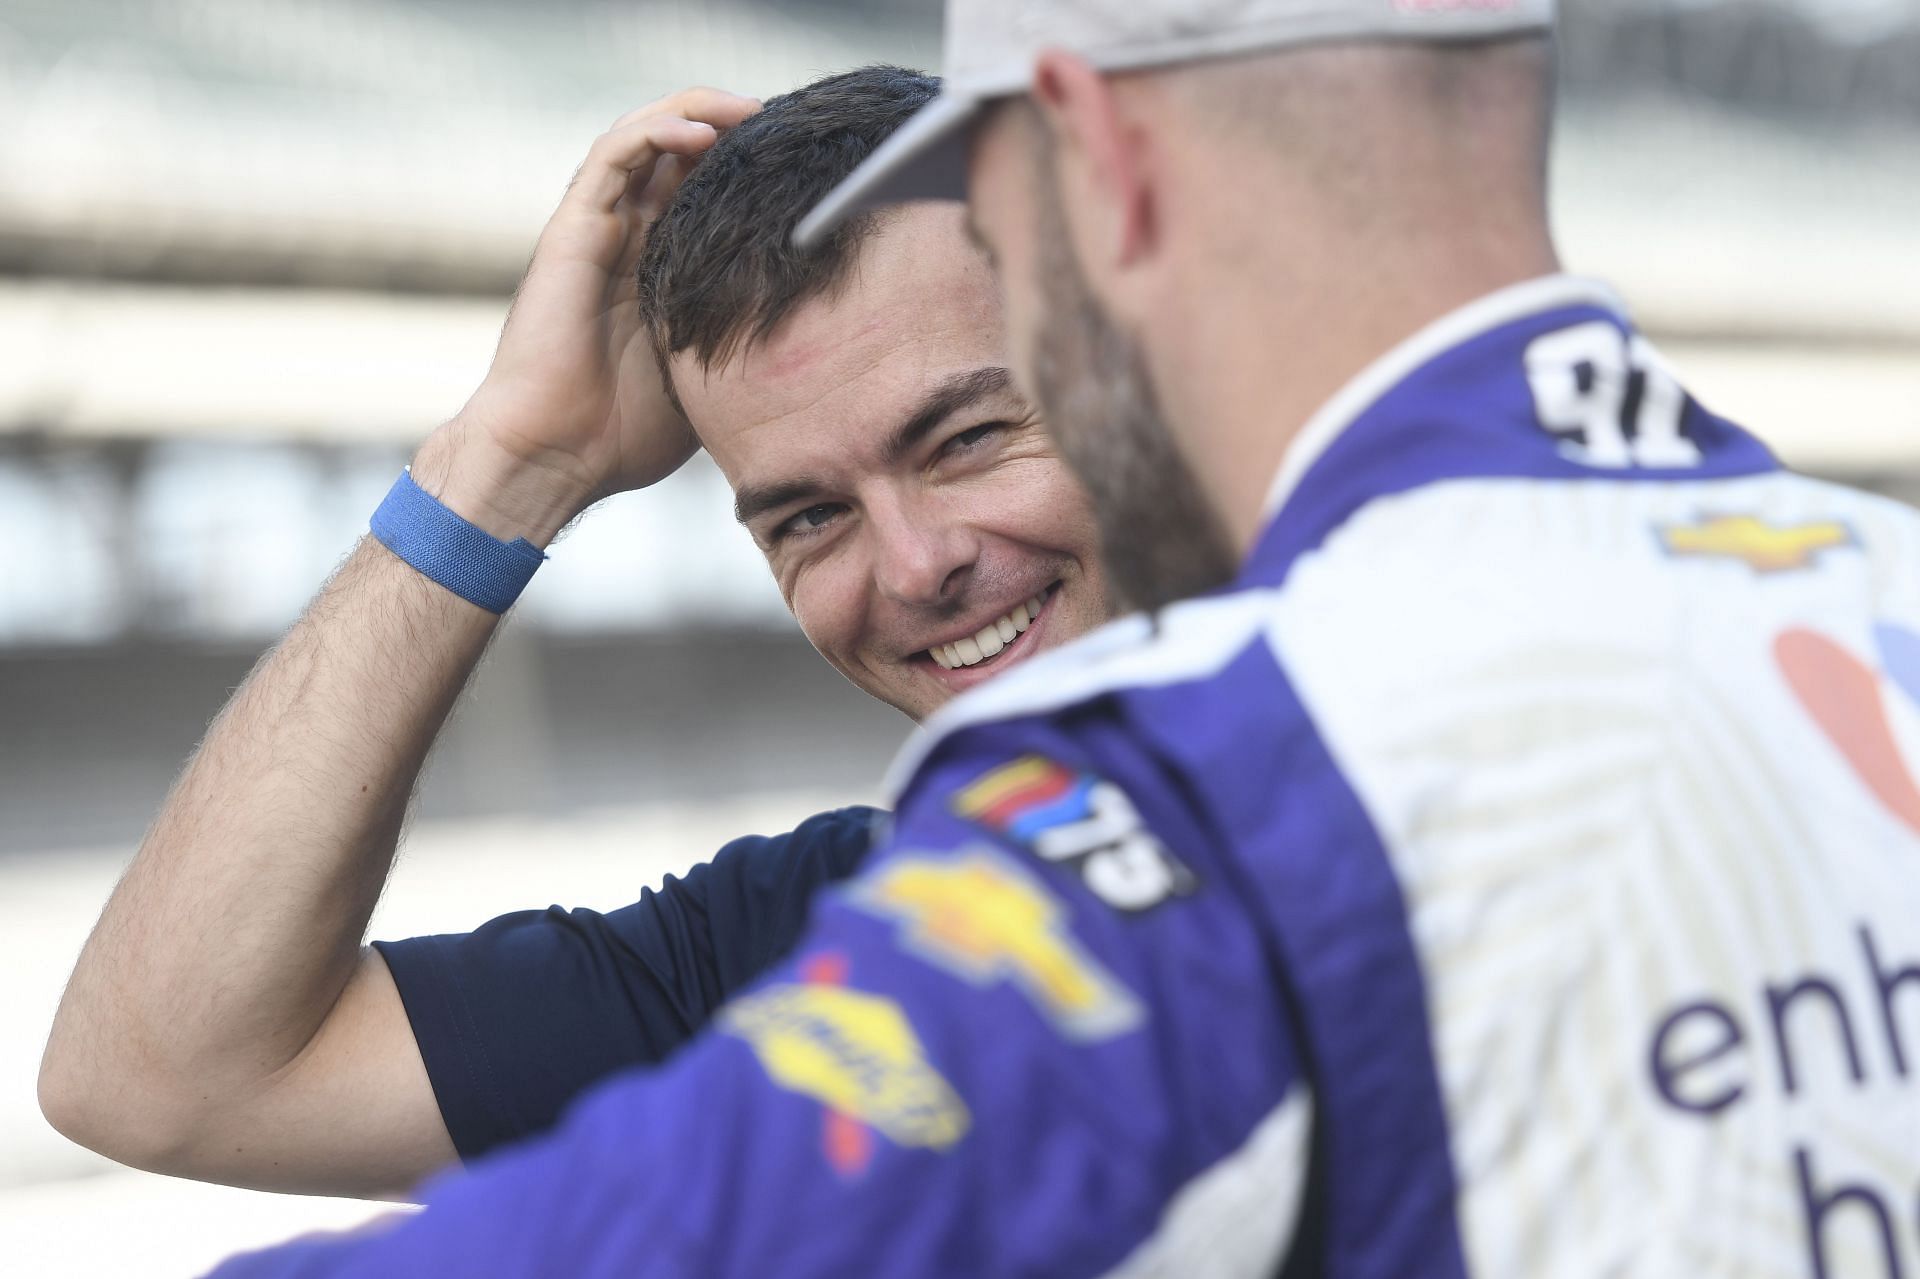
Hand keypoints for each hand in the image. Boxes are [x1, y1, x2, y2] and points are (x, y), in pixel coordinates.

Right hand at [436, 87, 761, 532]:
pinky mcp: (573, 232)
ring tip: (746, 109)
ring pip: (642, 138)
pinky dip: (653, 133)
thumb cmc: (623, 434)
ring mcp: (598, 231)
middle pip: (677, 153)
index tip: (799, 162)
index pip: (700, 191)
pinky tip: (699, 133)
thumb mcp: (708, 379)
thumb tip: (818, 352)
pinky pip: (611, 159)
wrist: (559, 457)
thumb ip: (743, 346)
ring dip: (695, 112)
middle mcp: (627, 238)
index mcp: (657, 268)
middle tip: (782, 122)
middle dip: (729, 127)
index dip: (744, 167)